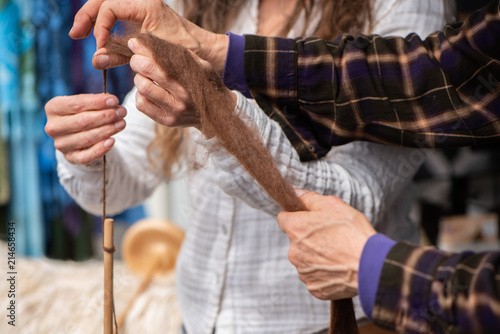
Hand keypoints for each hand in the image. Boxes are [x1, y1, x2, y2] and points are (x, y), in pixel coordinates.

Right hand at [44, 94, 126, 164]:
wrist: (79, 134)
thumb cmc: (83, 114)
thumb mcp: (87, 104)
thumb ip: (97, 102)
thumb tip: (113, 102)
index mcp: (54, 108)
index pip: (76, 103)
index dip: (97, 102)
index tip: (114, 100)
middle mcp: (54, 127)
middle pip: (82, 121)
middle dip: (105, 116)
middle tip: (122, 112)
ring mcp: (61, 144)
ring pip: (86, 138)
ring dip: (107, 130)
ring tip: (122, 123)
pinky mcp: (70, 157)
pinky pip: (85, 157)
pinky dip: (100, 149)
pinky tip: (112, 141)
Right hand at [70, 0, 227, 73]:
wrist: (204, 51)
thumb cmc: (184, 53)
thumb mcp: (151, 55)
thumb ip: (123, 57)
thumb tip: (96, 59)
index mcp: (145, 4)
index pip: (109, 7)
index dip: (100, 26)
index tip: (100, 46)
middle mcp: (141, 2)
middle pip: (103, 1)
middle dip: (87, 17)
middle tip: (75, 34)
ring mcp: (140, 8)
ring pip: (107, 6)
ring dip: (92, 19)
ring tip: (79, 34)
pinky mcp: (141, 18)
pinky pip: (116, 16)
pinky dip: (105, 25)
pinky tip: (98, 38)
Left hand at [127, 38, 199, 128]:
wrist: (218, 112)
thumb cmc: (205, 83)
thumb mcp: (200, 65)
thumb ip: (179, 54)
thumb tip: (150, 41)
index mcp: (188, 82)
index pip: (155, 64)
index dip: (141, 51)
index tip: (135, 43)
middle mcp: (180, 99)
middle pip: (145, 76)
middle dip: (137, 63)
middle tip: (138, 59)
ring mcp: (172, 112)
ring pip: (141, 90)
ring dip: (140, 79)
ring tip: (147, 77)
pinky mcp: (166, 121)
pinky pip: (141, 105)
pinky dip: (140, 95)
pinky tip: (150, 91)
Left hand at [277, 190, 375, 299]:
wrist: (370, 266)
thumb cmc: (353, 233)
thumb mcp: (332, 205)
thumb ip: (309, 198)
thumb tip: (295, 193)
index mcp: (295, 229)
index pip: (283, 218)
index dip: (296, 216)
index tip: (308, 219)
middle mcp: (293, 251)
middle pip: (295, 241)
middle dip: (308, 238)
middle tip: (331, 236)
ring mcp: (303, 271)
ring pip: (305, 260)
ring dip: (316, 256)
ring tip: (338, 253)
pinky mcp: (314, 288)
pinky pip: (315, 277)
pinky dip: (324, 273)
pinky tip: (339, 268)